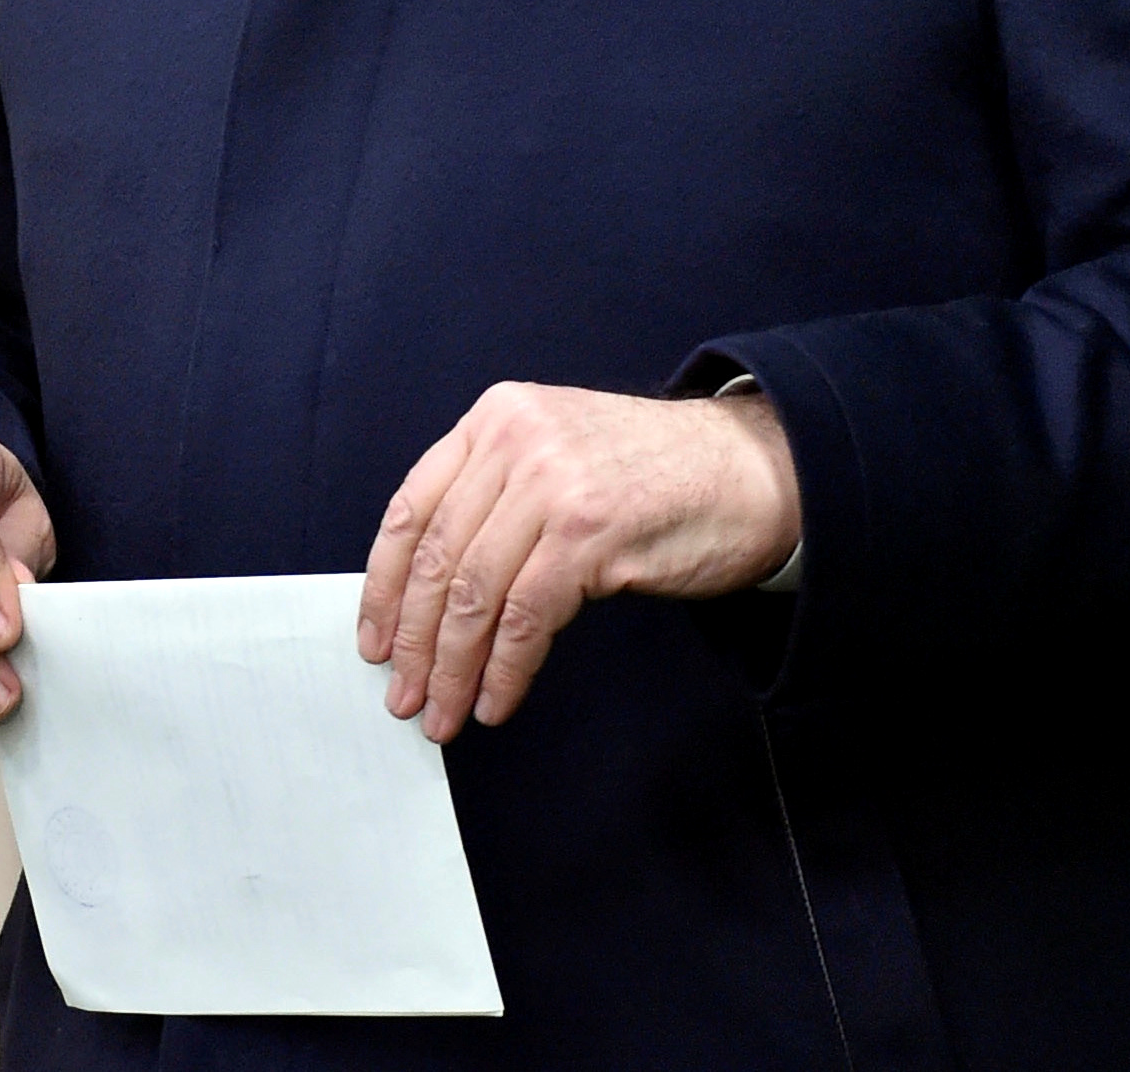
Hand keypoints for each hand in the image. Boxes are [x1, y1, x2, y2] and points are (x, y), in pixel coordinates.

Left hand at [359, 383, 800, 740]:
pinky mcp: (591, 532)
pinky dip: (504, 671)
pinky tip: (497, 701)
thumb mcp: (560, 453)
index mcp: (498, 417)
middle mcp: (518, 440)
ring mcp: (556, 483)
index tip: (376, 641)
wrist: (753, 469)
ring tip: (444, 713)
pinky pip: (525, 619)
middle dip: (415, 642)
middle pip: (439, 560)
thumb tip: (429, 595)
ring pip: (475, 595)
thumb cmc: (657, 475)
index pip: (412, 509)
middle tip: (405, 696)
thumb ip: (497, 495)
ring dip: (453, 669)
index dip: (385, 587)